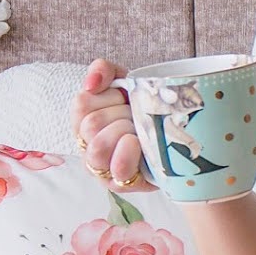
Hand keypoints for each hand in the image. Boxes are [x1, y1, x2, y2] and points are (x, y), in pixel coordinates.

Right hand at [72, 58, 152, 189]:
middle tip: (136, 117)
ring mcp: (99, 168)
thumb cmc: (143, 110)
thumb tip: (91, 83)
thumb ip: (104, 70)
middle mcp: (85, 145)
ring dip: (125, 132)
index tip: (125, 99)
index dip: (110, 96)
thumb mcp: (124, 82)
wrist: (173, 139)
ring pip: (98, 146)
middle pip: (91, 124)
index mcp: (82, 120)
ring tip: (139, 131)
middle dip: (122, 115)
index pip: (82, 102)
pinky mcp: (118, 184)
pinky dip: (130, 152)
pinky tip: (139, 145)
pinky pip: (118, 167)